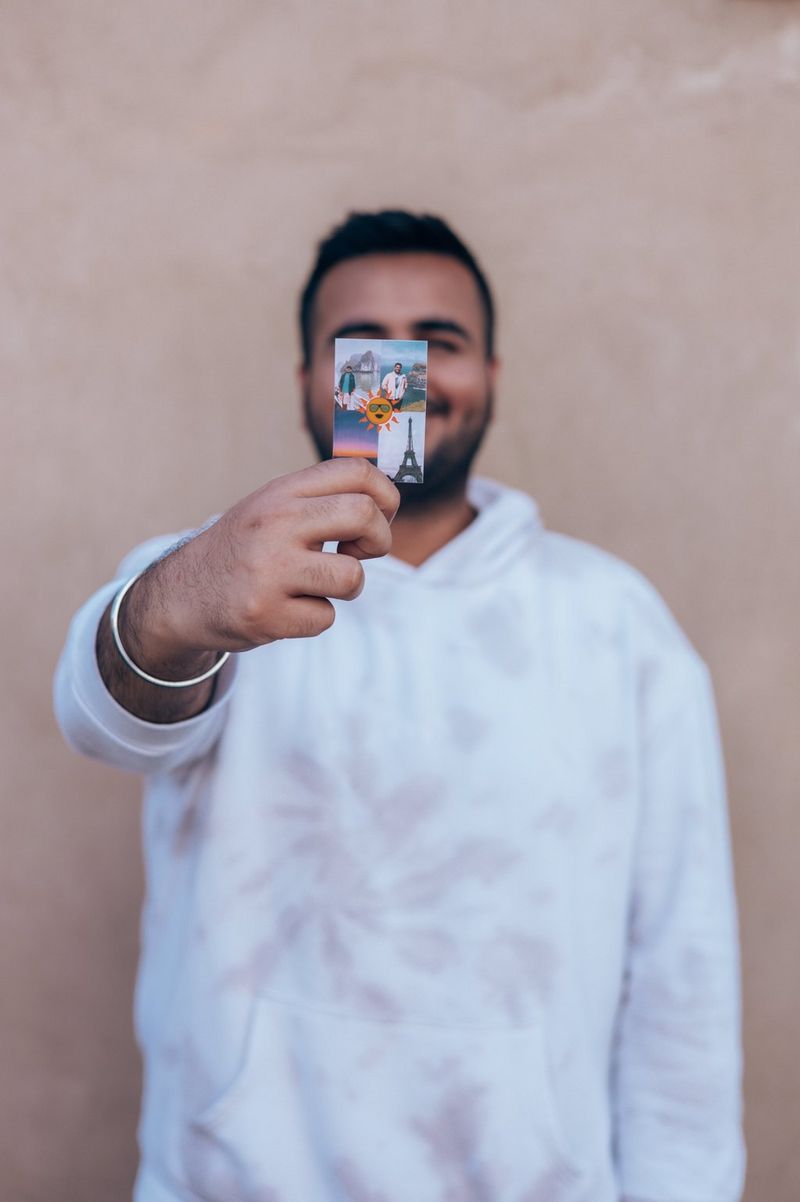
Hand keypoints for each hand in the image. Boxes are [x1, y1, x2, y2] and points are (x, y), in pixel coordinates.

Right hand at [122, 458, 398, 666]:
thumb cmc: (243, 550)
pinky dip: (314, 618)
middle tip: (358, 554)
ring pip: (352, 577)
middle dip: (379, 540)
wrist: (180, 597)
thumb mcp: (272, 508)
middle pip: (365, 516)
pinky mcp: (265, 614)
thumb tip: (387, 496)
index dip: (385, 496)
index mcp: (280, 492)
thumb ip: (320, 498)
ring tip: (318, 585)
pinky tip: (287, 608)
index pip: (357, 472)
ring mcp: (269, 570)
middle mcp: (274, 523)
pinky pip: (325, 618)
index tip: (380, 517)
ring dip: (346, 587)